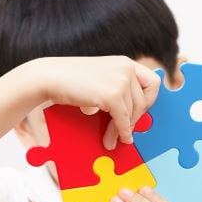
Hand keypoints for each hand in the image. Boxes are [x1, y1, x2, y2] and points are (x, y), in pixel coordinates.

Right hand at [27, 56, 160, 149]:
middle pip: (144, 101)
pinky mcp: (112, 95)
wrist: (49, 77)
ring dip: (123, 130)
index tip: (139, 112)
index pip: (152, 82)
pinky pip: (123, 120)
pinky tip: (116, 138)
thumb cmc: (68, 79)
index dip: (149, 100)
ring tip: (113, 139)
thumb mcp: (99, 78)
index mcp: (125, 62)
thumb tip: (129, 113)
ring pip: (133, 113)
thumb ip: (115, 88)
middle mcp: (126, 69)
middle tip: (126, 131)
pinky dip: (121, 132)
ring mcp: (121, 81)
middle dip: (135, 120)